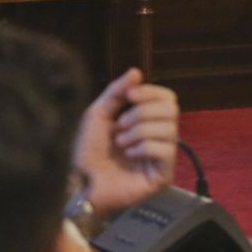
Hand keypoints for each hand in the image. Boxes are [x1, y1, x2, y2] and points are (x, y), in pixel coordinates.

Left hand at [72, 67, 178, 213]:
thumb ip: (117, 91)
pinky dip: (144, 147)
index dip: (151, 92)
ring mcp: (163, 157)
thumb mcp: (99, 113)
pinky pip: (166, 150)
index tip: (129, 96)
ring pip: (169, 129)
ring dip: (139, 131)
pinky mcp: (164, 176)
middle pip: (172, 110)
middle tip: (120, 124)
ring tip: (120, 143)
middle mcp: (159, 137)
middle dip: (142, 113)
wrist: (79, 180)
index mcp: (148, 120)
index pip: (168, 98)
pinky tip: (129, 155)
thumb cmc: (87, 148)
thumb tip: (137, 71)